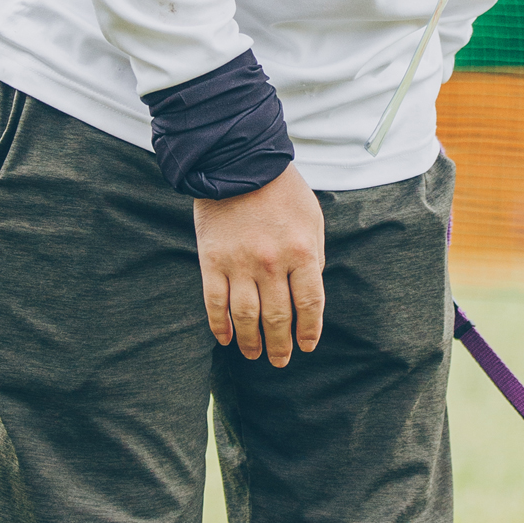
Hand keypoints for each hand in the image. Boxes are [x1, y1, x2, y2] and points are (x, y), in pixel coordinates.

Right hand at [193, 164, 324, 366]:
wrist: (236, 161)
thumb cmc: (282, 191)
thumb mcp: (312, 220)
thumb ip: (313, 257)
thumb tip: (307, 295)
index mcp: (301, 252)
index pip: (309, 305)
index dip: (309, 331)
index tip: (307, 346)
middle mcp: (271, 263)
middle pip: (278, 317)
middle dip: (280, 345)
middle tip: (280, 361)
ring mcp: (239, 264)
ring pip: (246, 316)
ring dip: (251, 341)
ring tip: (254, 355)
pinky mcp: (211, 260)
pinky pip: (215, 302)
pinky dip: (220, 325)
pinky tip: (226, 339)